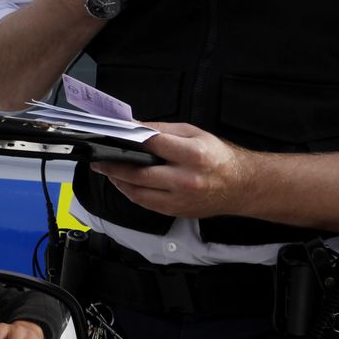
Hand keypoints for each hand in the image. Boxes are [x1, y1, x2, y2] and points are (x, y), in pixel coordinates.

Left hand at [92, 122, 249, 218]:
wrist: (240, 186)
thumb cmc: (217, 156)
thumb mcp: (194, 133)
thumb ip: (163, 130)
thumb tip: (135, 127)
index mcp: (193, 155)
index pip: (152, 145)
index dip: (129, 138)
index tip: (112, 134)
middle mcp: (186, 180)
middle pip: (139, 173)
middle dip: (113, 166)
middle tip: (97, 159)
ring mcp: (180, 199)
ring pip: (137, 193)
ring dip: (118, 181)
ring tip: (107, 170)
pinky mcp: (176, 211)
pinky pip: (145, 203)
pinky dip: (130, 192)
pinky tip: (124, 182)